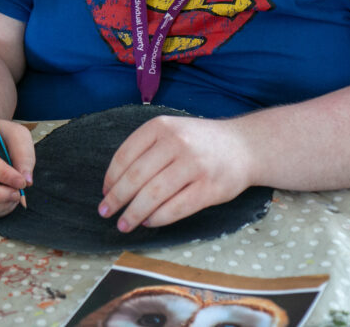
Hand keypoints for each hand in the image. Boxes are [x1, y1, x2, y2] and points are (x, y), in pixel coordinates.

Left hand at [98, 115, 254, 231]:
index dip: (111, 178)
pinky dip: (158, 218)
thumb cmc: (199, 142)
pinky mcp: (210, 188)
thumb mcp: (170, 131)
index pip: (125, 155)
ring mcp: (195, 165)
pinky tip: (149, 222)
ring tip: (124, 224)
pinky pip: (176, 208)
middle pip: (136, 177)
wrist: (244, 146)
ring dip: (134, 213)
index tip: (105, 193)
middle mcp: (177, 142)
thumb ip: (144, 150)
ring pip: (153, 195)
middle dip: (117, 199)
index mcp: (161, 126)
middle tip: (105, 212)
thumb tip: (113, 184)